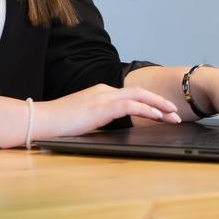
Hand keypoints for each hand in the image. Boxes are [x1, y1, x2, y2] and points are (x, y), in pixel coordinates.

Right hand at [0, 84, 179, 148]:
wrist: (43, 120)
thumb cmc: (59, 124)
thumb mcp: (84, 120)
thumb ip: (99, 119)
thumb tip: (111, 128)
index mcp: (100, 93)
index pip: (131, 95)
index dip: (150, 102)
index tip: (163, 112)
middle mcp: (104, 90)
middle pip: (140, 92)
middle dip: (160, 102)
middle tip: (175, 113)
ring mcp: (103, 97)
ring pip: (139, 97)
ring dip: (159, 106)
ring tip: (173, 116)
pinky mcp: (102, 107)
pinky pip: (131, 105)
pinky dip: (147, 109)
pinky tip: (158, 116)